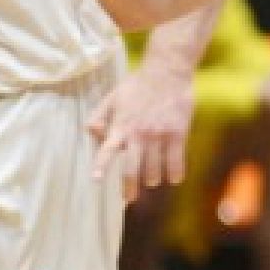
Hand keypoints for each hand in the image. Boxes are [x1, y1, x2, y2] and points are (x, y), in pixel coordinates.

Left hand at [90, 63, 194, 201]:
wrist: (168, 71)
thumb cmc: (138, 84)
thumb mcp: (113, 97)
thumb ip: (100, 116)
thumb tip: (92, 133)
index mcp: (121, 126)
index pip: (107, 150)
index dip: (101, 166)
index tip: (96, 181)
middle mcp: (138, 134)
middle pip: (132, 170)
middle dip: (130, 188)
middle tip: (129, 198)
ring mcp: (159, 135)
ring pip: (155, 170)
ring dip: (153, 179)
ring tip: (153, 179)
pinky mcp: (178, 134)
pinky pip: (176, 162)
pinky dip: (175, 174)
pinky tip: (175, 178)